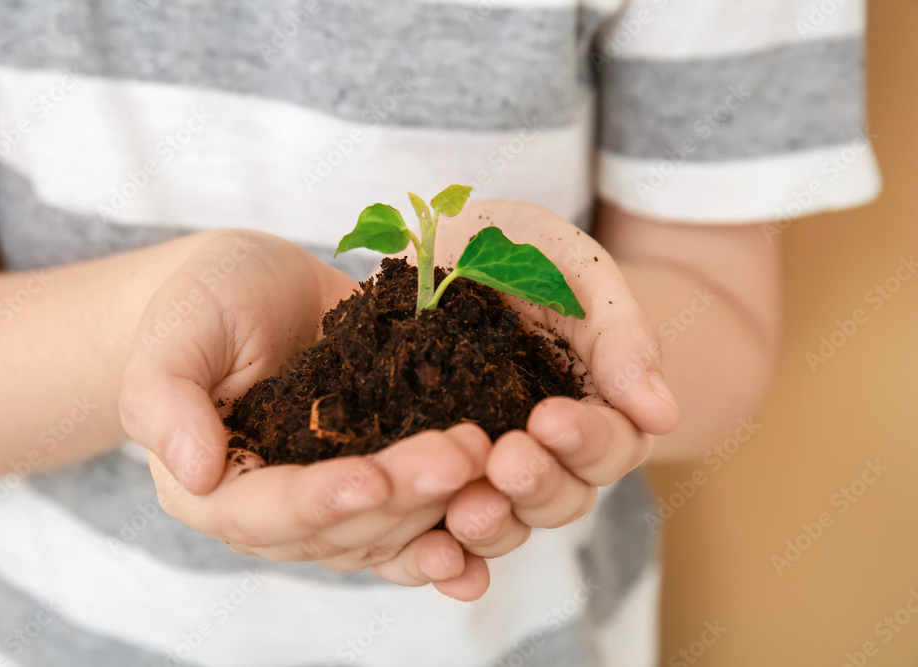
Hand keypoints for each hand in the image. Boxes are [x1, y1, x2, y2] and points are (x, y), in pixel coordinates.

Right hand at [118, 231, 490, 598]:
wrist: (258, 290)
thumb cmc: (204, 302)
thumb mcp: (175, 331)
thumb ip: (162, 397)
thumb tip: (194, 471)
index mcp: (213, 487)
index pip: (266, 511)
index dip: (320, 501)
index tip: (373, 479)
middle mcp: (275, 512)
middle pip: (343, 528)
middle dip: (405, 495)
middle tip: (463, 452)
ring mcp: (331, 499)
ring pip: (389, 531)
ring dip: (441, 508)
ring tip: (491, 463)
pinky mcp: (377, 476)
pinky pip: (414, 519)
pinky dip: (454, 532)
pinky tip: (496, 525)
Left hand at [411, 201, 681, 552]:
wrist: (436, 244)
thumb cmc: (517, 247)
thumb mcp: (569, 265)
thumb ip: (618, 331)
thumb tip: (663, 415)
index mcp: (591, 403)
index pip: (611, 444)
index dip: (588, 440)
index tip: (551, 419)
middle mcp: (544, 446)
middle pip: (563, 496)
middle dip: (538, 483)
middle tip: (507, 461)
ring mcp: (486, 464)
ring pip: (508, 520)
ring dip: (494, 524)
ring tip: (464, 511)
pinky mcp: (431, 472)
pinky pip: (441, 527)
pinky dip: (443, 553)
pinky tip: (432, 557)